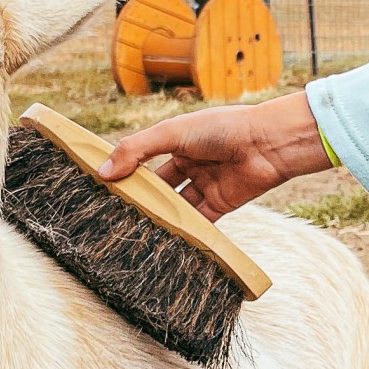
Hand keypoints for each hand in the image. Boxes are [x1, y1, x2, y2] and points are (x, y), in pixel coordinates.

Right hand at [100, 91, 333, 219]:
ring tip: (132, 231)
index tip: (101, 187)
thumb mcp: (172, 132)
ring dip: (159, 217)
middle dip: (140, 199)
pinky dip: (183, 230)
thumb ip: (137, 150)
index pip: (144, 159)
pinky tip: (163, 240)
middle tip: (112, 214)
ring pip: (176, 206)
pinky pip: (197, 221)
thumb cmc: (223, 128)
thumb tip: (104, 171)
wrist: (268, 143)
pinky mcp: (220, 205)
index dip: (126, 172)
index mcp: (178, 141)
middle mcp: (191, 163)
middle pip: (158, 186)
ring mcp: (205, 185)